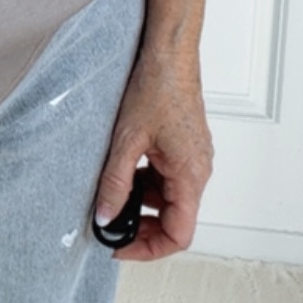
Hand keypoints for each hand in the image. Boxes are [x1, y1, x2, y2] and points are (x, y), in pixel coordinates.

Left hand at [93, 46, 213, 261]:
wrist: (169, 54)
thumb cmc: (157, 88)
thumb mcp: (126, 141)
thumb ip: (114, 183)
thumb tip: (104, 216)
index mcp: (191, 175)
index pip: (179, 234)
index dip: (149, 248)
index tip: (120, 246)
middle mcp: (198, 171)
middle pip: (174, 220)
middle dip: (141, 227)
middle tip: (109, 224)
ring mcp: (192, 160)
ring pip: (167, 199)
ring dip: (140, 203)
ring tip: (110, 193)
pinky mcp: (183, 149)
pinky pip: (166, 178)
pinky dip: (144, 183)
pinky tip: (122, 171)